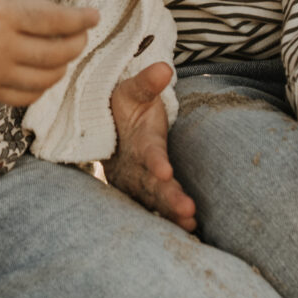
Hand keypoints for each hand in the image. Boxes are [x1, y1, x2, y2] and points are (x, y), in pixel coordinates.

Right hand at [0, 0, 98, 106]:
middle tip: (81, 32)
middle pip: (57, 52)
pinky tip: (44, 69)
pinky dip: (42, 86)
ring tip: (64, 49)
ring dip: (63, 64)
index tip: (93, 15)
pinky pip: (26, 96)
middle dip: (78, 42)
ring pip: (46, 77)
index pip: (57, 21)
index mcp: (3, 11)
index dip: (82, 19)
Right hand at [105, 63, 196, 230]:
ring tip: (191, 223)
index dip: (155, 162)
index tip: (165, 171)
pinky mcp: (144, 193)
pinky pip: (156, 208)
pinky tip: (191, 229)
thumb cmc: (126, 105)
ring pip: (154, 201)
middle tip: (188, 211)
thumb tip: (164, 68)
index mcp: (136, 142)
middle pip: (152, 185)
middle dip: (169, 199)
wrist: (106, 126)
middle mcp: (135, 167)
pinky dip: (170, 219)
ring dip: (171, 213)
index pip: (147, 153)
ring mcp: (138, 183)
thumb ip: (148, 83)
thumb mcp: (133, 90)